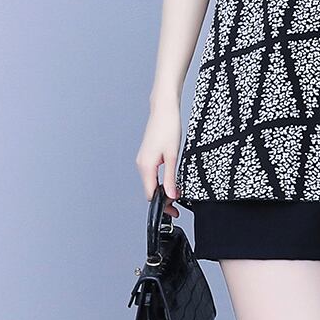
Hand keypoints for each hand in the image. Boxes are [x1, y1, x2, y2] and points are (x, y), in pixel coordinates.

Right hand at [135, 99, 182, 217]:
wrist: (164, 108)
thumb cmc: (168, 127)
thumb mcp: (173, 155)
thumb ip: (171, 177)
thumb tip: (172, 196)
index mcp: (146, 166)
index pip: (151, 195)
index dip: (162, 205)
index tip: (174, 211)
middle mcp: (141, 164)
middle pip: (150, 189)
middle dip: (163, 199)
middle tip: (178, 204)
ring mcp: (143, 159)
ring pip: (151, 181)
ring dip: (162, 189)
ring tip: (176, 192)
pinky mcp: (148, 154)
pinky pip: (152, 172)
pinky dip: (160, 179)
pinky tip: (170, 178)